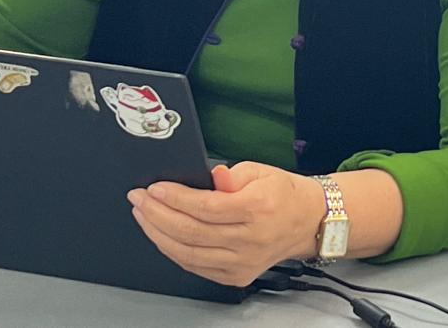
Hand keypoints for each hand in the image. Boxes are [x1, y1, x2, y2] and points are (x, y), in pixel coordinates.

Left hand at [128, 162, 325, 287]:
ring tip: (143, 216)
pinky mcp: (237, 276)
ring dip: (159, 234)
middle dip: (157, 215)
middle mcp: (250, 240)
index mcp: (257, 209)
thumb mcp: (261, 170)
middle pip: (191, 232)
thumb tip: (207, 178)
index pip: (205, 207)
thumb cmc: (283, 193)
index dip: (175, 198)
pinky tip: (162, 236)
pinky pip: (196, 267)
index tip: (154, 189)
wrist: (308, 221)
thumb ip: (232, 174)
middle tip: (139, 199)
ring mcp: (243, 262)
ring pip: (188, 254)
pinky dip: (174, 252)